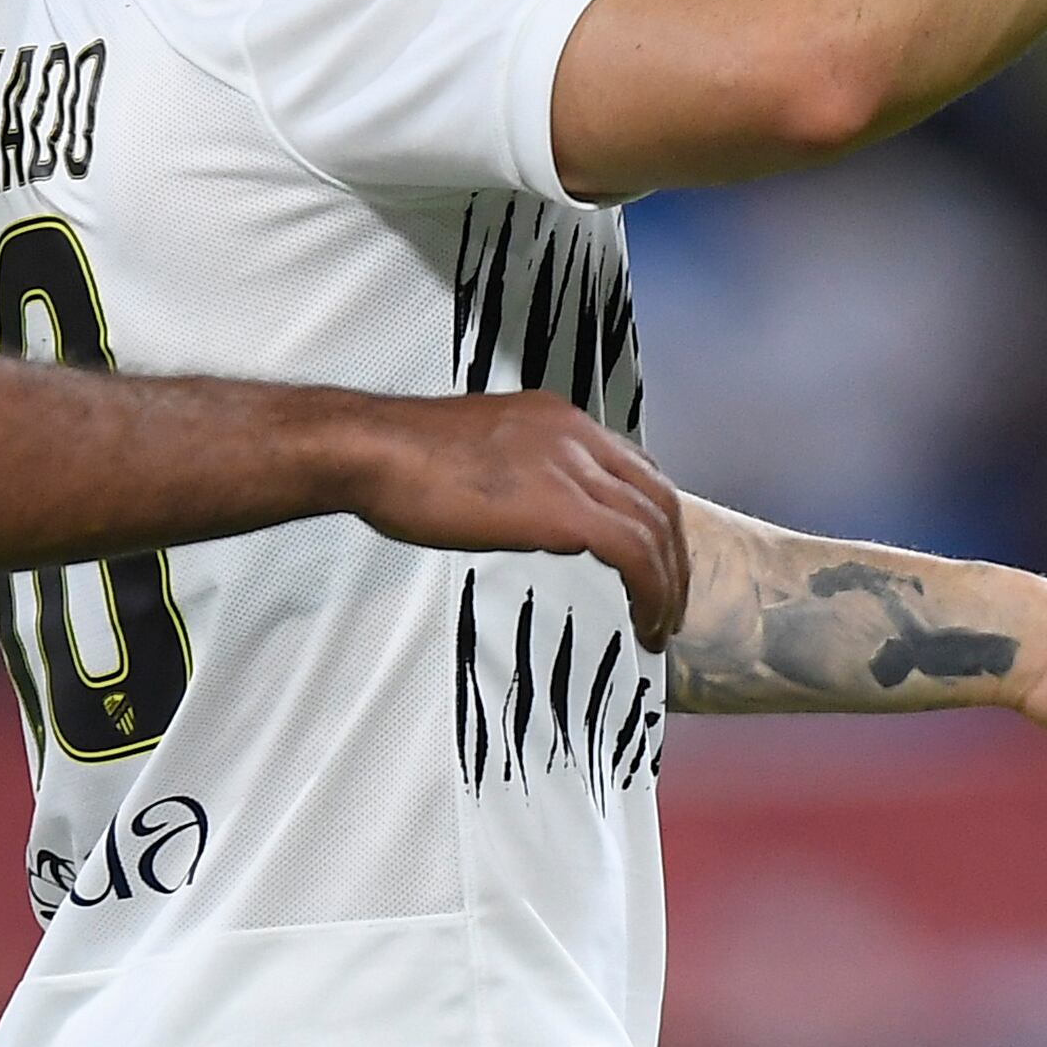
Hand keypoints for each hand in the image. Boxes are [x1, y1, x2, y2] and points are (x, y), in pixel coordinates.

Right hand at [353, 394, 691, 643]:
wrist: (373, 451)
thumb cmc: (401, 461)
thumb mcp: (479, 455)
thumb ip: (517, 474)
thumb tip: (525, 509)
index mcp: (557, 419)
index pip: (633, 466)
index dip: (652, 517)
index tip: (652, 558)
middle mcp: (576, 435)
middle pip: (658, 496)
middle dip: (673, 554)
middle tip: (671, 602)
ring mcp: (574, 468)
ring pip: (656, 527)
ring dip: (668, 583)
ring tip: (661, 627)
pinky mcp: (565, 509)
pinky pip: (635, 553)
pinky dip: (652, 592)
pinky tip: (644, 624)